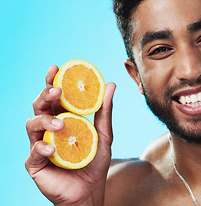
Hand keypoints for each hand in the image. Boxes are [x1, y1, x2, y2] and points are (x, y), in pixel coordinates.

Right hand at [25, 65, 115, 205]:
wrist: (90, 191)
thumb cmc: (93, 162)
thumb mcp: (103, 135)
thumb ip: (104, 111)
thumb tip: (111, 84)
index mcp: (62, 119)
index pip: (53, 97)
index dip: (51, 81)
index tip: (56, 67)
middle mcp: (48, 130)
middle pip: (39, 106)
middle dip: (45, 95)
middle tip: (56, 90)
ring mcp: (39, 145)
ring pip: (32, 124)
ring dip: (45, 121)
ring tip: (61, 124)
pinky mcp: (35, 163)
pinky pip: (33, 152)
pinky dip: (41, 147)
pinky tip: (51, 148)